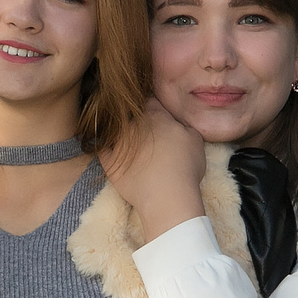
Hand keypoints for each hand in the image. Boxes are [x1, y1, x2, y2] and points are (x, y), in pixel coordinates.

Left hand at [99, 100, 206, 239]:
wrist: (166, 197)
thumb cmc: (185, 167)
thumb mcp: (195, 139)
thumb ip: (183, 125)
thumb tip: (176, 124)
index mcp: (155, 116)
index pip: (151, 101)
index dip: (154, 106)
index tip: (158, 114)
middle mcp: (134, 124)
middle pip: (133, 115)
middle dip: (139, 121)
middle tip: (147, 133)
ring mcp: (119, 142)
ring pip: (116, 129)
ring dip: (122, 133)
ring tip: (131, 143)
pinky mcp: (109, 161)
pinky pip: (101, 149)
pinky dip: (105, 147)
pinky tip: (109, 149)